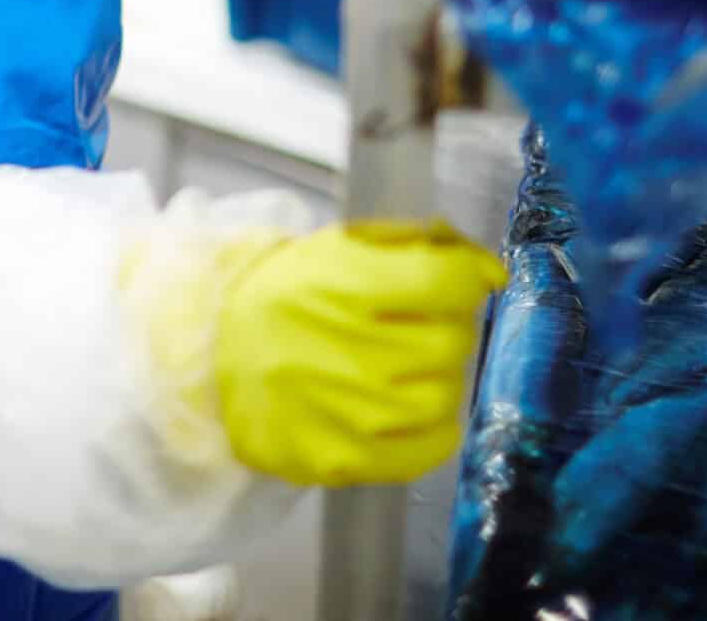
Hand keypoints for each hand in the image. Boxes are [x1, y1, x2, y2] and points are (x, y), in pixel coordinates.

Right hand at [212, 219, 504, 486]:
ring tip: (401, 366)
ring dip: (435, 376)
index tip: (457, 278)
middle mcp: (345, 351)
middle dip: (444, 325)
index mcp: (339, 283)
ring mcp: (346, 414)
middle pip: (452, 339)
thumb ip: (418, 244)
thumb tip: (491, 272)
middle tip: (413, 324)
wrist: (215, 358)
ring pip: (446, 394)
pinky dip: (431, 425)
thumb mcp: (340, 247)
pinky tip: (403, 406)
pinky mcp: (343, 461)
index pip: (448, 280)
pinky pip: (432, 446)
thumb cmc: (289, 296)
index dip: (465, 275)